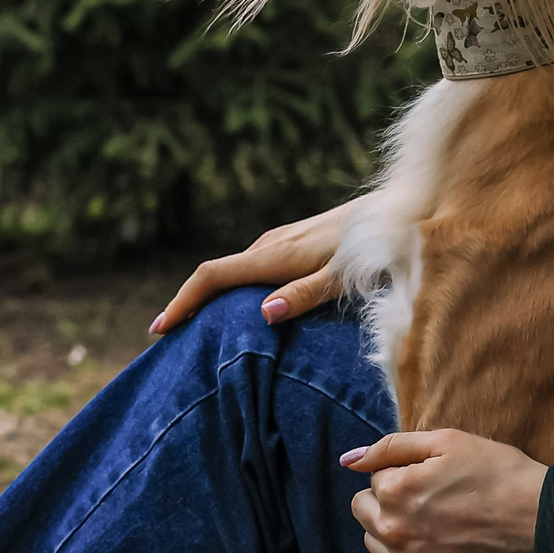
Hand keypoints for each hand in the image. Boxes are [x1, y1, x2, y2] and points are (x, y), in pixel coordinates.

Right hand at [151, 201, 355, 332]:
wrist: (393, 211)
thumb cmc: (371, 247)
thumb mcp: (341, 276)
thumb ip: (305, 294)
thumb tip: (264, 313)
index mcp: (273, 256)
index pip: (212, 277)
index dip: (182, 302)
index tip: (159, 330)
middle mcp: (269, 246)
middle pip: (216, 277)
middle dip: (190, 305)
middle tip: (171, 341)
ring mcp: (280, 242)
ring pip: (234, 272)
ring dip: (213, 298)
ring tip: (197, 330)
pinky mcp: (292, 242)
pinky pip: (251, 268)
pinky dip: (235, 289)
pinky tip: (241, 308)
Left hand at [340, 430, 545, 552]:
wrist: (539, 519)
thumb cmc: (498, 472)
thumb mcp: (448, 441)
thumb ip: (392, 446)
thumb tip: (349, 460)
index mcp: (394, 490)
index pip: (376, 477)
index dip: (406, 472)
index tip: (436, 475)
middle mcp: (392, 530)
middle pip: (363, 511)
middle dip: (388, 500)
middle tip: (429, 496)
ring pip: (375, 541)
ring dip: (393, 528)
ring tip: (432, 520)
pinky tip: (443, 542)